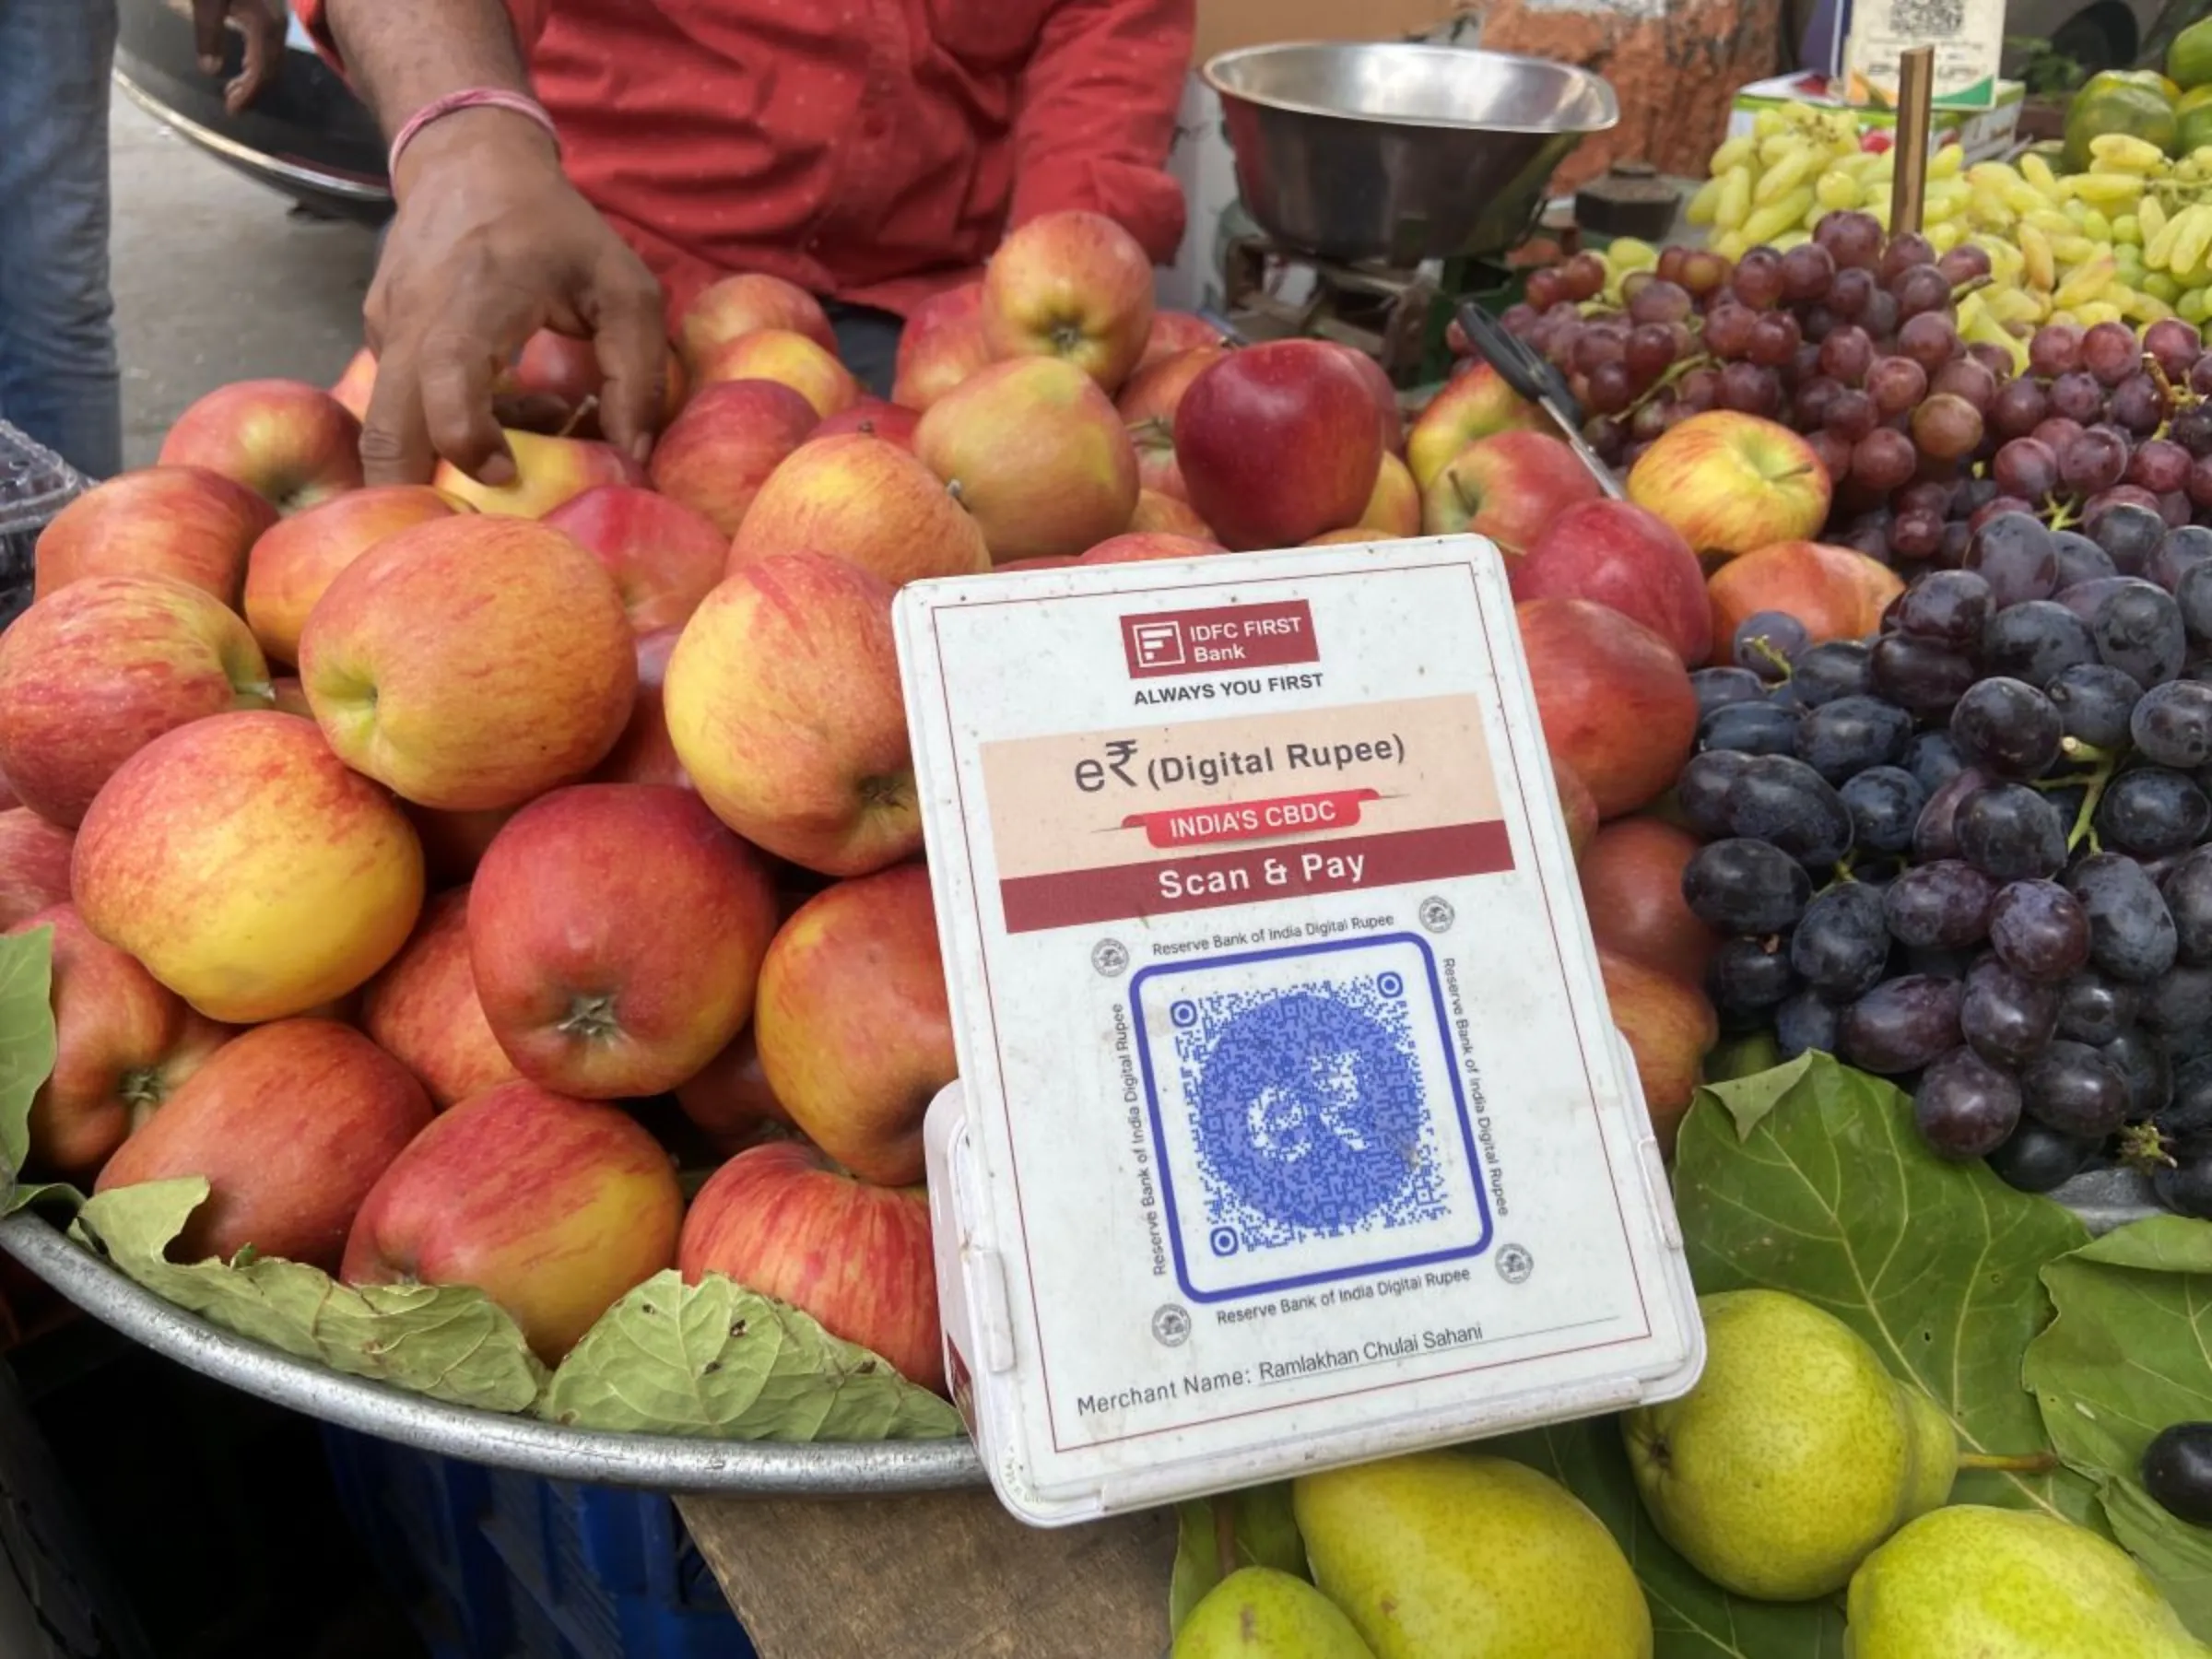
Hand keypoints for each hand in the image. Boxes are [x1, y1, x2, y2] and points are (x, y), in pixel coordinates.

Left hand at [193, 0, 285, 114]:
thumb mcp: (207, 0)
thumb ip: (209, 33)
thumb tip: (211, 72)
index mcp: (265, 25)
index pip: (262, 70)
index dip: (249, 93)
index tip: (232, 110)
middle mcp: (278, 25)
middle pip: (272, 68)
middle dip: (253, 89)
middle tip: (231, 104)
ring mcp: (278, 16)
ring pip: (273, 57)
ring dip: (255, 76)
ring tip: (233, 88)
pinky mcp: (272, 9)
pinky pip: (271, 45)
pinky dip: (258, 61)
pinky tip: (244, 62)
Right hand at [361, 110, 665, 485]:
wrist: (469, 163)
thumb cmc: (557, 229)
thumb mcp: (624, 286)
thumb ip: (638, 372)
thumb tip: (635, 458)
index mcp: (475, 296)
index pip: (444, 379)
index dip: (465, 439)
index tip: (504, 475)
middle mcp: (413, 317)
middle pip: (387, 429)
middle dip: (417, 495)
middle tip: (477, 530)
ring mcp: (385, 330)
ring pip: (388, 427)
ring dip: (440, 462)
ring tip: (511, 456)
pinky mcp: (379, 341)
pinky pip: (401, 406)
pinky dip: (443, 431)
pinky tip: (502, 417)